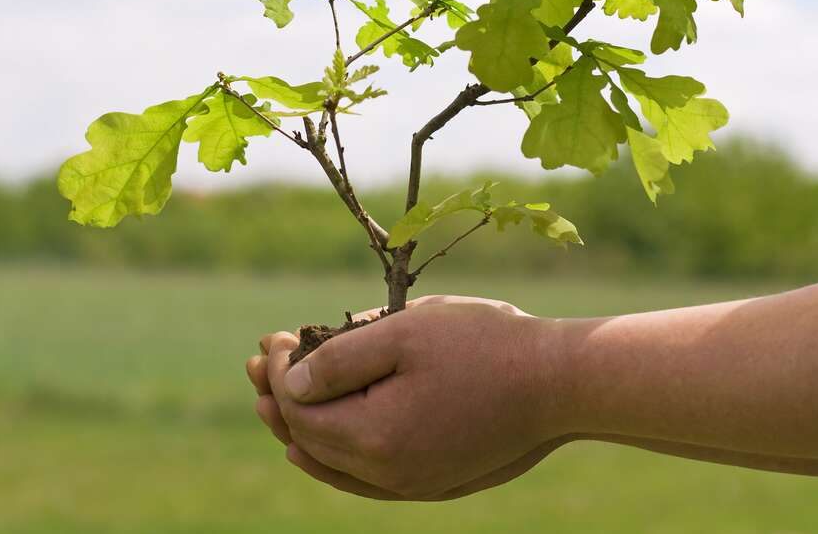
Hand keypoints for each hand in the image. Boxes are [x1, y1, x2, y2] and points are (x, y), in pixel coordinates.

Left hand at [245, 295, 567, 499]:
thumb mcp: (404, 332)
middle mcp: (389, 476)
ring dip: (299, 432)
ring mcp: (414, 486)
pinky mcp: (435, 483)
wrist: (561, 383)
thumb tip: (289, 383)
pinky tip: (313, 450)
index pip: (300, 411)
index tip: (271, 337)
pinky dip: (333, 462)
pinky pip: (364, 481)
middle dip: (278, 399)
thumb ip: (340, 359)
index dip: (277, 373)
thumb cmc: (485, 345)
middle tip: (256, 362)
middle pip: (310, 442)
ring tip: (270, 405)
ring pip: (334, 467)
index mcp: (376, 438)